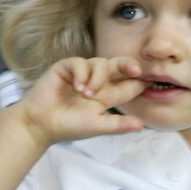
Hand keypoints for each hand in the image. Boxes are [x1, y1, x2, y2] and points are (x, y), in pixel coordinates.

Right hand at [19, 57, 146, 145]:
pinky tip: (77, 87)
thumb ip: (118, 125)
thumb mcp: (97, 126)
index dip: (139, 82)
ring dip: (96, 78)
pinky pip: (79, 63)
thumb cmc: (68, 126)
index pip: (128, 85)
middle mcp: (97, 81)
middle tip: (136, 70)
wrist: (41, 124)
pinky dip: (81, 74)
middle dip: (128, 66)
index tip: (149, 82)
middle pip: (119, 67)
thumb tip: (142, 125)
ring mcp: (82, 73)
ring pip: (100, 63)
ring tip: (86, 95)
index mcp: (107, 96)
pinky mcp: (66, 68)